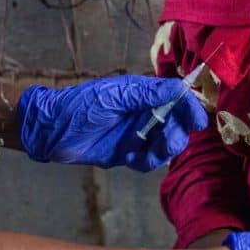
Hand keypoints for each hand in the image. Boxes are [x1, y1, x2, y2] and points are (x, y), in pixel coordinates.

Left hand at [18, 75, 207, 171]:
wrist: (51, 131)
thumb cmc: (81, 106)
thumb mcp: (114, 96)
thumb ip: (147, 94)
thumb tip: (179, 87)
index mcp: (145, 93)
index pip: (177, 98)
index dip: (190, 108)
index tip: (198, 122)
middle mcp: (146, 112)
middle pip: (177, 123)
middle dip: (176, 134)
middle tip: (167, 142)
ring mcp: (139, 133)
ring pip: (166, 143)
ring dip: (163, 151)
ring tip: (147, 154)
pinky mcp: (130, 153)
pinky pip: (149, 160)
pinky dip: (145, 162)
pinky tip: (130, 159)